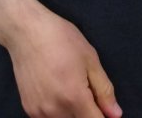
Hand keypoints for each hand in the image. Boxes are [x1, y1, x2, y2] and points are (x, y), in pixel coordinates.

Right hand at [6, 5, 122, 117]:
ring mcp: (39, 113)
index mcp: (74, 97)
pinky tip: (55, 90)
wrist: (26, 32)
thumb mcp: (90, 59)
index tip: (102, 105)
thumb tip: (115, 115)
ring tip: (68, 86)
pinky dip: (57, 111)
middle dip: (87, 112)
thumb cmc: (61, 39)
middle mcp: (56, 111)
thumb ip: (104, 90)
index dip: (103, 116)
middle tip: (84, 88)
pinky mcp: (29, 110)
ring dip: (72, 113)